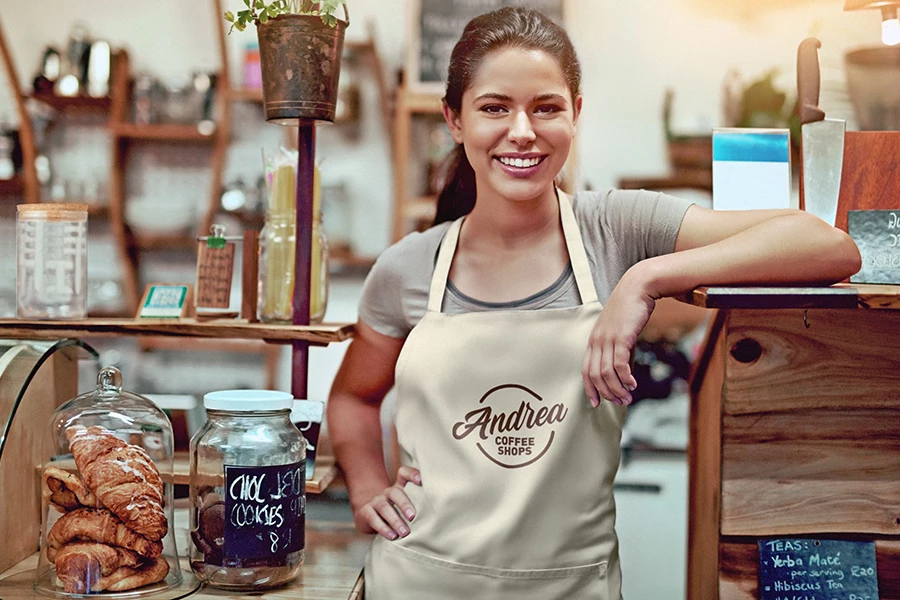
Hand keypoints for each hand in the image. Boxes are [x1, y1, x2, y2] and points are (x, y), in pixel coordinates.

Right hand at [353, 466, 420, 539]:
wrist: (370, 517)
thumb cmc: (396, 513)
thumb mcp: (407, 508)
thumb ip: (419, 506)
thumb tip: (438, 516)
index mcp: (400, 488)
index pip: (404, 473)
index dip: (412, 474)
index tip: (421, 481)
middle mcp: (388, 492)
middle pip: (395, 492)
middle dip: (404, 504)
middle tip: (412, 516)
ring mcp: (376, 501)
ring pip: (384, 507)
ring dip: (395, 520)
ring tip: (404, 532)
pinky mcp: (366, 511)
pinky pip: (373, 518)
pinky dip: (383, 528)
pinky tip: (392, 536)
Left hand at [582, 268, 656, 406]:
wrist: (638, 288)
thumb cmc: (629, 310)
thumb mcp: (620, 332)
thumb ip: (619, 350)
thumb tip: (624, 370)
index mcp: (593, 340)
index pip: (585, 370)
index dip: (590, 389)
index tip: (596, 403)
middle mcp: (597, 341)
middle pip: (595, 375)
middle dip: (606, 393)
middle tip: (619, 403)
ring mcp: (608, 339)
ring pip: (607, 373)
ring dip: (617, 389)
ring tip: (628, 397)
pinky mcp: (622, 337)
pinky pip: (620, 364)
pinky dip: (626, 378)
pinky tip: (633, 384)